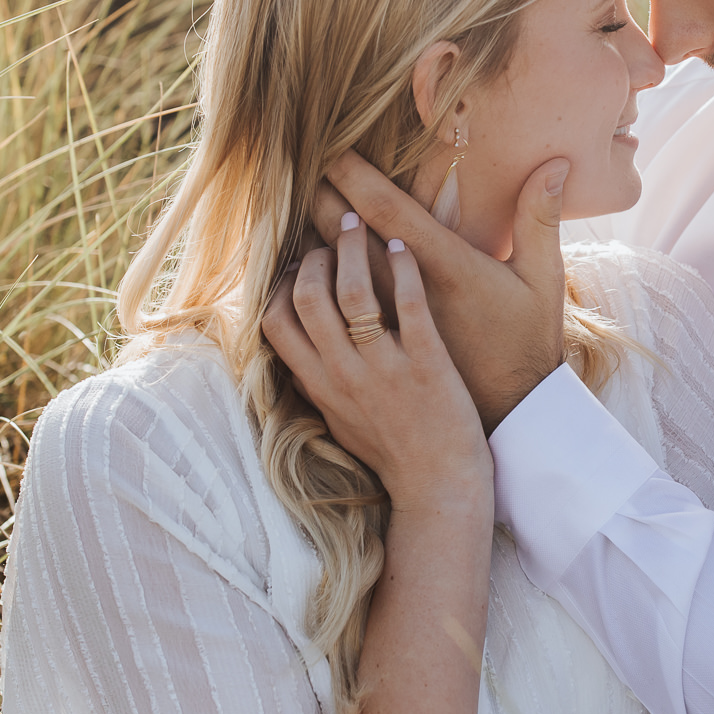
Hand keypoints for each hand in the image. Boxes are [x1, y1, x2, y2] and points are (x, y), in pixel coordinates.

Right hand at [262, 213, 490, 511]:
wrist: (439, 489)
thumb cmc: (392, 454)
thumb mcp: (338, 421)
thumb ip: (316, 383)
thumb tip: (295, 353)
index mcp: (319, 386)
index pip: (275, 322)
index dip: (283, 283)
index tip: (302, 264)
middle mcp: (344, 375)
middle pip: (306, 296)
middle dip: (317, 255)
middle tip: (334, 234)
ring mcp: (383, 368)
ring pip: (351, 292)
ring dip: (353, 248)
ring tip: (362, 224)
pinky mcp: (426, 364)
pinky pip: (407, 302)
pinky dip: (402, 266)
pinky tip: (403, 245)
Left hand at [309, 152, 568, 431]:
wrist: (511, 417)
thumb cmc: (527, 344)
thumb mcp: (543, 281)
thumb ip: (541, 218)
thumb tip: (559, 162)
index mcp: (446, 268)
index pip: (387, 211)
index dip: (354, 177)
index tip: (331, 148)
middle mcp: (406, 300)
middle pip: (344, 241)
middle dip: (321, 204)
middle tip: (304, 175)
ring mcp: (382, 335)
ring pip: (323, 284)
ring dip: (307, 251)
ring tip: (299, 224)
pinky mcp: (366, 364)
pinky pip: (321, 327)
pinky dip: (307, 300)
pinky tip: (301, 281)